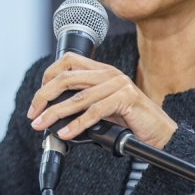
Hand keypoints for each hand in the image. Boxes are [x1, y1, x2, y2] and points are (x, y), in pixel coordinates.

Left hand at [28, 52, 176, 149]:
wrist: (161, 133)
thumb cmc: (132, 121)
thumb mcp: (103, 108)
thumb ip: (84, 103)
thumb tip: (54, 113)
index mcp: (103, 71)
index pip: (68, 61)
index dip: (48, 76)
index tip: (38, 98)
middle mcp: (109, 73)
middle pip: (66, 77)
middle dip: (44, 96)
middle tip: (34, 114)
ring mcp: (118, 84)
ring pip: (78, 97)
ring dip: (55, 113)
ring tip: (42, 125)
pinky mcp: (126, 99)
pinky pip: (94, 111)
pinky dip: (77, 125)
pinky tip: (66, 134)